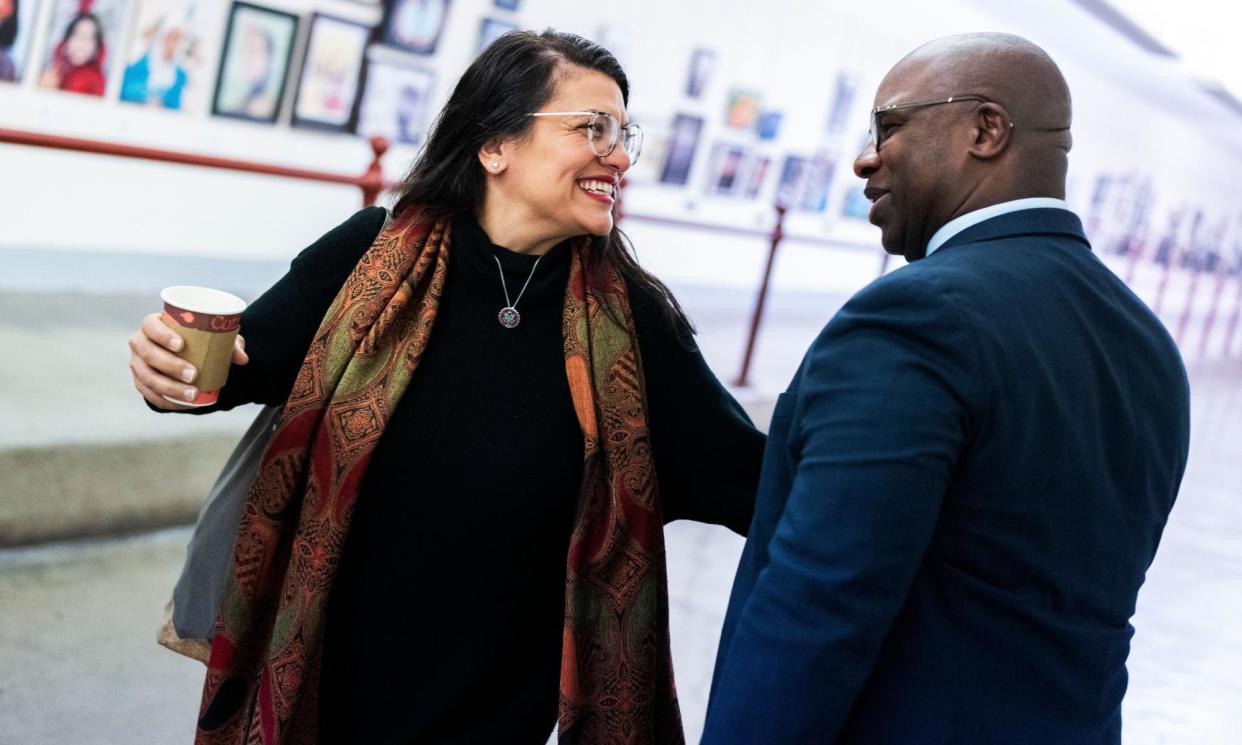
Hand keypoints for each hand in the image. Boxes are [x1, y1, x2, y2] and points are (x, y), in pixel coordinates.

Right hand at [128, 313, 248, 409]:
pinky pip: (150, 395)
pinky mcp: (141, 382)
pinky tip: (184, 404)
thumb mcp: (215, 338)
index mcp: (153, 325)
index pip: (151, 326)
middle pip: (148, 353)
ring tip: (193, 394)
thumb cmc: (197, 341)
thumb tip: (242, 358)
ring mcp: (137, 364)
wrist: (184, 355)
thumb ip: (229, 344)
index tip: (181, 345)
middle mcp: (140, 343)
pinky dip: (167, 401)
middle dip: (170, 365)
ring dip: (170, 388)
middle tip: (193, 375)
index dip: (163, 335)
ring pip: (147, 377)